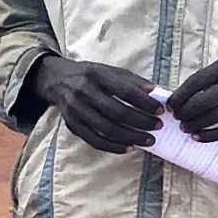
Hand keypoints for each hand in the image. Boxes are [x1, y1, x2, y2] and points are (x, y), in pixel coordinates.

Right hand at [31, 56, 162, 154]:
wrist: (57, 80)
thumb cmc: (90, 76)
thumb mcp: (109, 70)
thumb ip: (132, 81)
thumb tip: (157, 92)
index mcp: (96, 74)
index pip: (124, 90)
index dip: (144, 102)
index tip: (160, 110)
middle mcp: (84, 91)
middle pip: (116, 112)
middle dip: (141, 121)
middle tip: (158, 127)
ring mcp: (76, 110)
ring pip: (107, 129)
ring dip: (131, 137)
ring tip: (149, 140)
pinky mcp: (72, 125)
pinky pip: (94, 140)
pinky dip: (113, 146)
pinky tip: (129, 147)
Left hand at [167, 57, 217, 142]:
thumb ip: (203, 80)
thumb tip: (177, 100)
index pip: (196, 82)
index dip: (180, 95)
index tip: (170, 105)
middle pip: (205, 101)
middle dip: (186, 112)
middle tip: (177, 117)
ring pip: (215, 117)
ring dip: (196, 125)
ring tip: (185, 128)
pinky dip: (211, 136)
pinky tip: (198, 137)